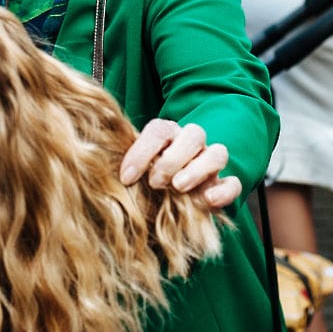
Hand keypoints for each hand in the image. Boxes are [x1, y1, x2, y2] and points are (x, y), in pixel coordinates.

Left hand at [119, 118, 240, 209]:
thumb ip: (125, 171)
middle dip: (172, 158)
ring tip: (178, 187)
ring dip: (197, 169)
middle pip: (193, 134)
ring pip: (217, 153)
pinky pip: (233, 183)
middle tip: (155, 182)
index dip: (141, 152)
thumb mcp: (133, 174)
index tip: (126, 178)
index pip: (158, 131)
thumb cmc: (146, 181)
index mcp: (168, 134)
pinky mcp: (224, 185)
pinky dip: (223, 190)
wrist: (171, 199)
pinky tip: (209, 201)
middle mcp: (192, 143)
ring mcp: (211, 163)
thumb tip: (99, 175)